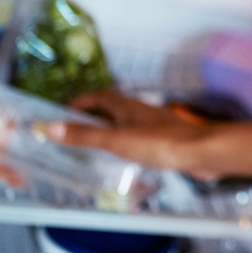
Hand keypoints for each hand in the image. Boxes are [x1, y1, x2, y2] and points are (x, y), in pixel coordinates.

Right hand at [45, 89, 215, 173]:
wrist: (201, 151)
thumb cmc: (159, 143)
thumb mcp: (116, 140)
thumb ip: (85, 135)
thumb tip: (50, 126)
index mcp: (126, 105)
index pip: (97, 96)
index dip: (79, 103)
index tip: (61, 113)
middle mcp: (139, 110)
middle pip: (110, 107)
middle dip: (90, 116)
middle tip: (72, 130)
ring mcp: (153, 123)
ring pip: (124, 121)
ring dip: (107, 128)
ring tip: (92, 144)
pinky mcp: (163, 138)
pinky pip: (136, 135)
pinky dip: (123, 141)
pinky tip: (123, 155)